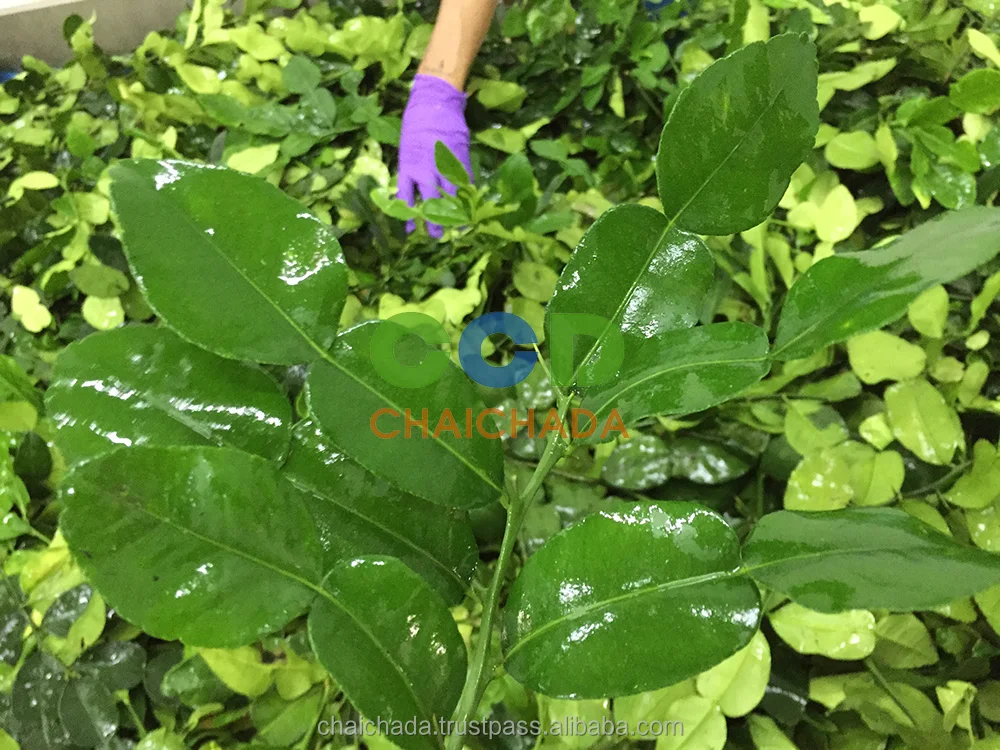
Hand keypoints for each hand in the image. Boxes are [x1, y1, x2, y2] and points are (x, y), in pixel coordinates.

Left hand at [397, 74, 472, 237]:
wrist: (436, 102)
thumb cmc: (417, 122)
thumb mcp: (407, 147)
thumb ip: (412, 168)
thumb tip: (416, 188)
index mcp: (408, 166)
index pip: (405, 197)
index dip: (408, 215)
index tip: (410, 230)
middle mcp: (426, 170)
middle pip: (430, 202)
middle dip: (434, 221)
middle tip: (436, 235)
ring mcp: (444, 166)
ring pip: (450, 197)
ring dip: (453, 213)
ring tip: (456, 226)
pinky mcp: (461, 160)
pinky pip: (464, 184)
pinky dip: (466, 196)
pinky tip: (468, 206)